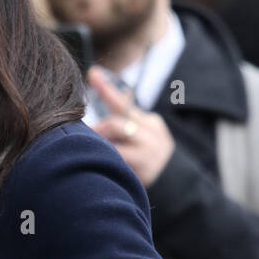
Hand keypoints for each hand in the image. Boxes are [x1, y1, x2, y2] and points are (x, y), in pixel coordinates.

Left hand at [88, 66, 174, 187]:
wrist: (174, 185)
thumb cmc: (146, 161)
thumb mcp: (141, 139)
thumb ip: (124, 124)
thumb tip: (101, 109)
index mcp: (150, 123)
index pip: (124, 103)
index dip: (106, 88)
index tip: (92, 73)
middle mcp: (152, 133)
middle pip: (115, 123)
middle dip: (96, 131)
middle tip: (84, 140)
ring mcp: (149, 150)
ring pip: (115, 138)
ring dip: (99, 144)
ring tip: (92, 154)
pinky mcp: (144, 167)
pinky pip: (116, 158)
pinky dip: (105, 158)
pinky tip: (100, 164)